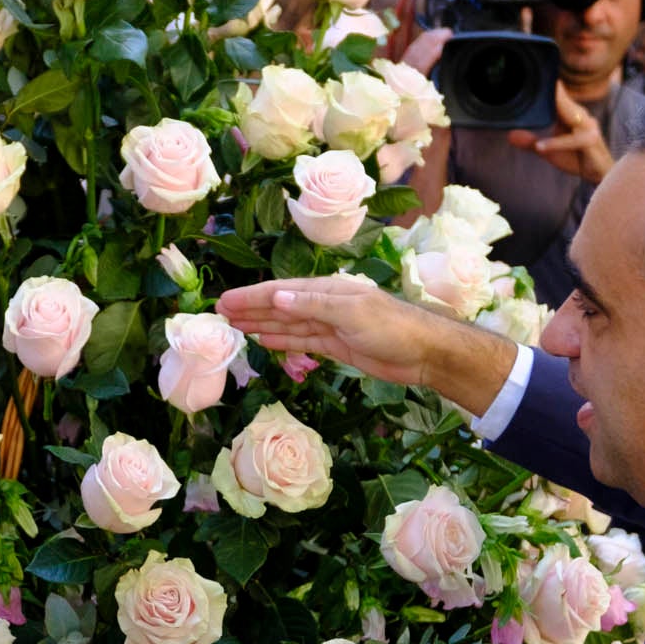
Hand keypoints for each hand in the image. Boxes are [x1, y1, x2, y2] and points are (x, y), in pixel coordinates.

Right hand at [217, 272, 520, 414]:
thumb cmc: (393, 327)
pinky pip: (302, 341)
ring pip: (288, 324)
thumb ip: (313, 306)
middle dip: (251, 309)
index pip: (281, 292)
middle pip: (280, 306)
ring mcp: (330, 325)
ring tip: (234, 326)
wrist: (425, 353)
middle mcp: (325, 305)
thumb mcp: (352, 312)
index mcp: (328, 290)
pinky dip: (282, 340)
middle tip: (219, 313)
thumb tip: (276, 298)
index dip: (252, 296)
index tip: (225, 301)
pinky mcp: (337, 345)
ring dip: (262, 324)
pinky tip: (265, 340)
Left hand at [510, 81, 611, 183]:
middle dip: (555, 91)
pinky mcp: (591, 141)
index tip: (539, 74)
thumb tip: (510, 136)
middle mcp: (581, 117)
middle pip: (565, 102)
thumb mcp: (549, 150)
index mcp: (571, 114)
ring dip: (557, 109)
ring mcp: (589, 128)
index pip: (558, 97)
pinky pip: (572, 140)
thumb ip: (531, 143)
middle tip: (544, 78)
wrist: (601, 173)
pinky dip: (555, 143)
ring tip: (544, 100)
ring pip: (570, 117)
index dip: (550, 87)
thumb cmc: (577, 158)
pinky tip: (539, 147)